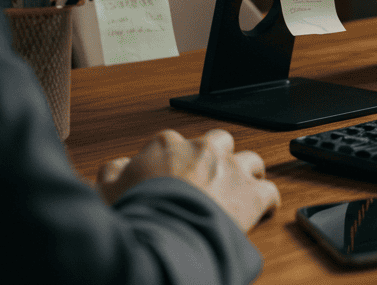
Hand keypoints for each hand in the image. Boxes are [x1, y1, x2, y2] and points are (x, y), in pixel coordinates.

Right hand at [97, 129, 280, 232]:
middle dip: (217, 157)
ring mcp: (231, 170)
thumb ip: (113, 170)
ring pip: (250, 160)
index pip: (175, 141)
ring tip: (238, 191)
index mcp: (169, 145)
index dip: (175, 159)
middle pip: (218, 141)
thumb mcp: (107, 188)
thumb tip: (119, 165)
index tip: (173, 175)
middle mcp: (204, 150)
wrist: (164, 234)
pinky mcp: (252, 194)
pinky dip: (266, 201)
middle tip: (211, 178)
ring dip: (246, 174)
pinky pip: (269, 191)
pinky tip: (260, 211)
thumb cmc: (136, 212)